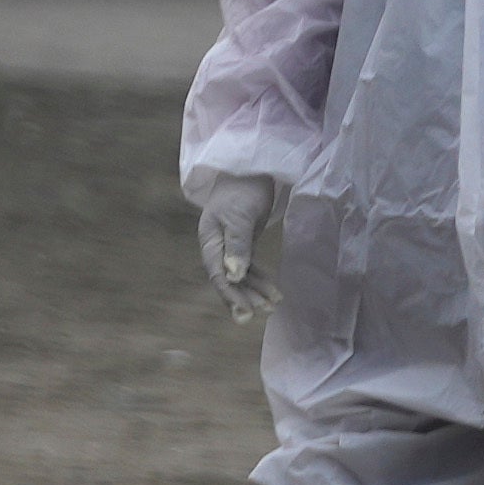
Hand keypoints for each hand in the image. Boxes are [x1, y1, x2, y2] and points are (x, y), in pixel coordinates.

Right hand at [195, 174, 281, 324]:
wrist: (251, 168)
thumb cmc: (243, 189)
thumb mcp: (240, 216)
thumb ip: (237, 245)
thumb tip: (233, 275)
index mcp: (210, 241)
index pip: (217, 274)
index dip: (230, 295)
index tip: (244, 313)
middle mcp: (217, 246)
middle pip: (228, 279)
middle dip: (242, 298)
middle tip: (259, 315)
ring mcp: (230, 245)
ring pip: (240, 275)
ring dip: (254, 291)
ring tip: (272, 307)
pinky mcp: (244, 242)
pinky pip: (250, 267)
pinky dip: (260, 279)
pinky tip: (273, 292)